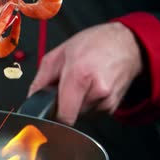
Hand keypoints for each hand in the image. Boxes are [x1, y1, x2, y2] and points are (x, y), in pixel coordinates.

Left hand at [28, 22, 143, 125]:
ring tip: (82, 82)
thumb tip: (32, 99)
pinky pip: (91, 112)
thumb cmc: (95, 44)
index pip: (63, 116)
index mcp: (80, 76)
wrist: (127, 44)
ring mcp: (107, 101)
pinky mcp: (112, 107)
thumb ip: (41, 80)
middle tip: (67, 85)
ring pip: (80, 115)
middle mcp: (97, 91)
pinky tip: (91, 87)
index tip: (48, 110)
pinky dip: (87, 103)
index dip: (52, 116)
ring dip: (75, 103)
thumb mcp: (59, 54)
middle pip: (69, 115)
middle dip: (63, 104)